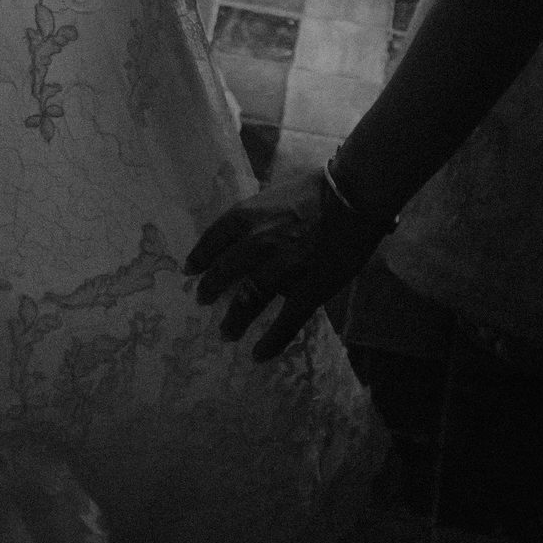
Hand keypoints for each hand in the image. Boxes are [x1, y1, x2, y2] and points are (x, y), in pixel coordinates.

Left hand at [185, 169, 384, 362]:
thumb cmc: (316, 188)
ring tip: (226, 333)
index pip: (214, 238)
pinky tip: (259, 354)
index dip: (200, 256)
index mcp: (248, 216)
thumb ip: (259, 216)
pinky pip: (285, 322)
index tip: (191, 269)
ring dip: (234, 320)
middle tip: (202, 301)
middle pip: (225, 273)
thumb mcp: (275, 194)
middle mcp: (257, 243)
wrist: (352, 196)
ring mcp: (281, 270)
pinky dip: (271, 342)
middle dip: (211, 289)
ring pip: (249, 301)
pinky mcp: (308, 291)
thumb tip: (250, 232)